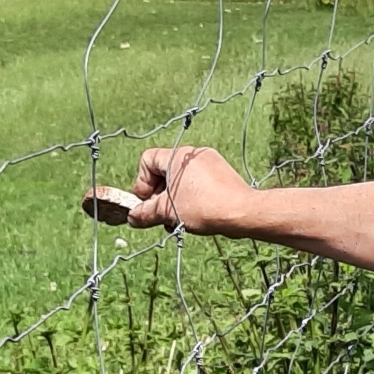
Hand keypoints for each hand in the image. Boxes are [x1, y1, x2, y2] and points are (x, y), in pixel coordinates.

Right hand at [128, 146, 252, 233]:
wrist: (242, 212)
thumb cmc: (203, 207)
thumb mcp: (167, 212)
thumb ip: (145, 213)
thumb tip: (132, 218)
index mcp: (177, 156)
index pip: (148, 160)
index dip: (142, 182)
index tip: (147, 202)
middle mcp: (193, 153)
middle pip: (164, 171)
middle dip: (158, 195)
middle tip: (160, 215)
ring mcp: (209, 161)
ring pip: (181, 179)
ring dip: (174, 200)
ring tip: (177, 220)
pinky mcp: (221, 173)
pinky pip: (197, 182)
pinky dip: (190, 197)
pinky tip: (194, 215)